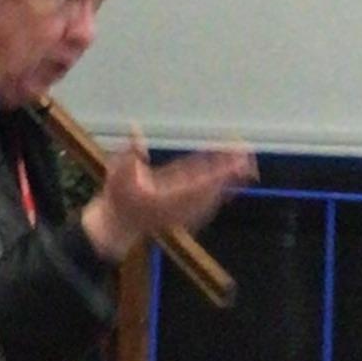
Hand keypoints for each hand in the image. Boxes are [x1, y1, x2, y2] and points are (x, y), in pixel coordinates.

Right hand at [80, 132, 255, 264]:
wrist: (114, 231)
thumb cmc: (116, 202)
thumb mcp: (117, 174)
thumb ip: (130, 153)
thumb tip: (135, 129)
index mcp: (168, 198)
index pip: (200, 183)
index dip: (219, 172)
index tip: (235, 163)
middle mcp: (181, 208)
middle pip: (213, 189)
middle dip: (230, 173)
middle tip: (247, 156)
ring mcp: (184, 213)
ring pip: (213, 196)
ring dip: (228, 180)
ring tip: (243, 163)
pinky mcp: (184, 213)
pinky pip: (207, 201)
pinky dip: (220, 190)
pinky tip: (228, 181)